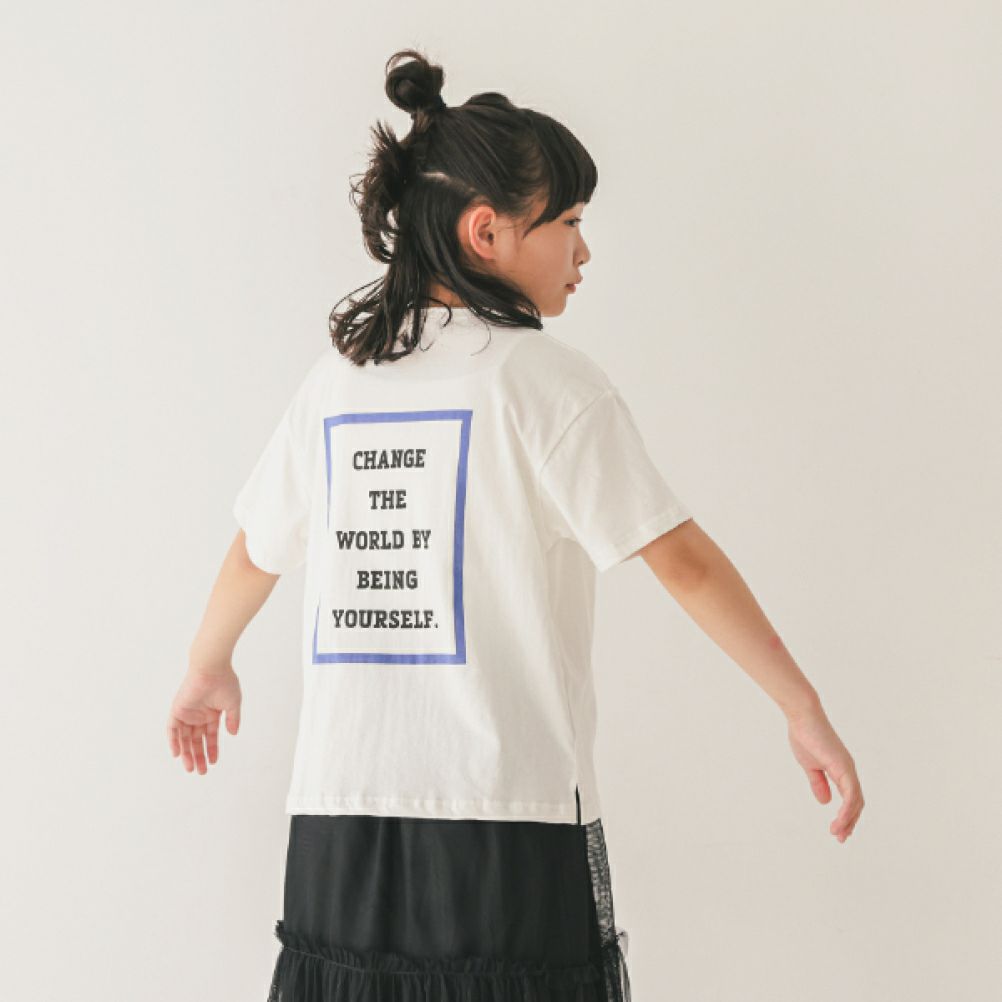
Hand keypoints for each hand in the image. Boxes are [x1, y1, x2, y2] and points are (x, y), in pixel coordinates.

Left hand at [167, 666, 241, 773]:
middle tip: (201, 771)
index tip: (214, 762)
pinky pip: (172, 729)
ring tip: (190, 768)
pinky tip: (177, 754)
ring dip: (186, 753)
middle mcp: (198, 716)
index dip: (212, 749)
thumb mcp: (232, 704)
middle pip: (196, 741)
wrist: (212, 669)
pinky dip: (173, 741)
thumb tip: (233, 734)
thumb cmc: (224, 683)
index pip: (210, 736)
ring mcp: (187, 713)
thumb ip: (232, 719)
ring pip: (184, 739)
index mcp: (212, 714)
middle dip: (198, 756)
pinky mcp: (177, 710)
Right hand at [785, 703, 863, 842]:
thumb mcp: (810, 765)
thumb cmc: (804, 736)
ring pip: (856, 801)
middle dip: (850, 822)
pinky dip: (847, 810)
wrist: (802, 717)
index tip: (837, 831)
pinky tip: (839, 820)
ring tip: (838, 834)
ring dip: (848, 820)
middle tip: (841, 838)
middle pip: (857, 803)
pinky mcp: (843, 767)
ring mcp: (848, 769)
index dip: (846, 815)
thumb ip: (818, 782)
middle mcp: (848, 770)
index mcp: (841, 770)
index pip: (850, 798)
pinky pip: (851, 794)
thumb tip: (825, 802)